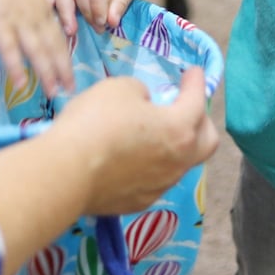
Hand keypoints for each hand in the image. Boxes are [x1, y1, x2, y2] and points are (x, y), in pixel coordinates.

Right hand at [0, 0, 73, 95]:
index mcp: (44, 7)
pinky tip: (21, 84)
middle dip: (63, 70)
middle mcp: (36, 16)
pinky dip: (16, 67)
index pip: (59, 36)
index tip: (71, 74)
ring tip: (53, 92)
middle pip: (54, 47)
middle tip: (71, 90)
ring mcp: (19, 20)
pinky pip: (10, 49)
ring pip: (37, 50)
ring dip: (46, 73)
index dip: (66, 57)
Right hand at [56, 66, 218, 214]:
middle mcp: (177, 161)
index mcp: (178, 129)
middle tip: (185, 107)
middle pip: (207, 142)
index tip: (192, 72)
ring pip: (181, 163)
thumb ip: (140, 93)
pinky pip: (155, 180)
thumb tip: (143, 104)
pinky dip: (152, 165)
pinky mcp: (139, 202)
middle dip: (201, 121)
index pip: (197, 101)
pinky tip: (132, 159)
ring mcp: (160, 186)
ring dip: (175, 146)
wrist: (67, 172)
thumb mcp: (119, 88)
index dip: (196, 83)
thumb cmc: (95, 122)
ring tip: (154, 134)